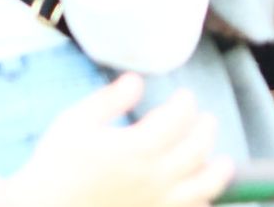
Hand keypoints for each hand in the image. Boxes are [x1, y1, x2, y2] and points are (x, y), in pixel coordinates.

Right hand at [2, 74, 232, 206]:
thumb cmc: (53, 167)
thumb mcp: (73, 124)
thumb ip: (109, 100)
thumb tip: (136, 80)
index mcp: (135, 147)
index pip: (180, 117)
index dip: (186, 102)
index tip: (184, 96)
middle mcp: (153, 176)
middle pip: (198, 147)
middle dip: (205, 128)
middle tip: (204, 120)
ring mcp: (156, 203)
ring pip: (205, 185)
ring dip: (217, 171)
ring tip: (220, 162)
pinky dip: (202, 204)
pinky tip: (201, 197)